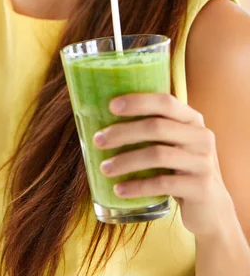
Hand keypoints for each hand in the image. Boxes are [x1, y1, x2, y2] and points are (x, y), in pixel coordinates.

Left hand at [93, 93, 235, 236]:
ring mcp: (203, 162)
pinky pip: (163, 184)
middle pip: (157, 127)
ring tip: (104, 168)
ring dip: (126, 161)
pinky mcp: (201, 187)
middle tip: (98, 140)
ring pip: (157, 155)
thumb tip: (103, 118)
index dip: (137, 102)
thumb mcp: (173, 143)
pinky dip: (137, 186)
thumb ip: (152, 129)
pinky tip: (119, 190)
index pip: (165, 101)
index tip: (110, 106)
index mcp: (192, 119)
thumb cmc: (180, 168)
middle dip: (123, 132)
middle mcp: (201, 136)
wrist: (211, 207)